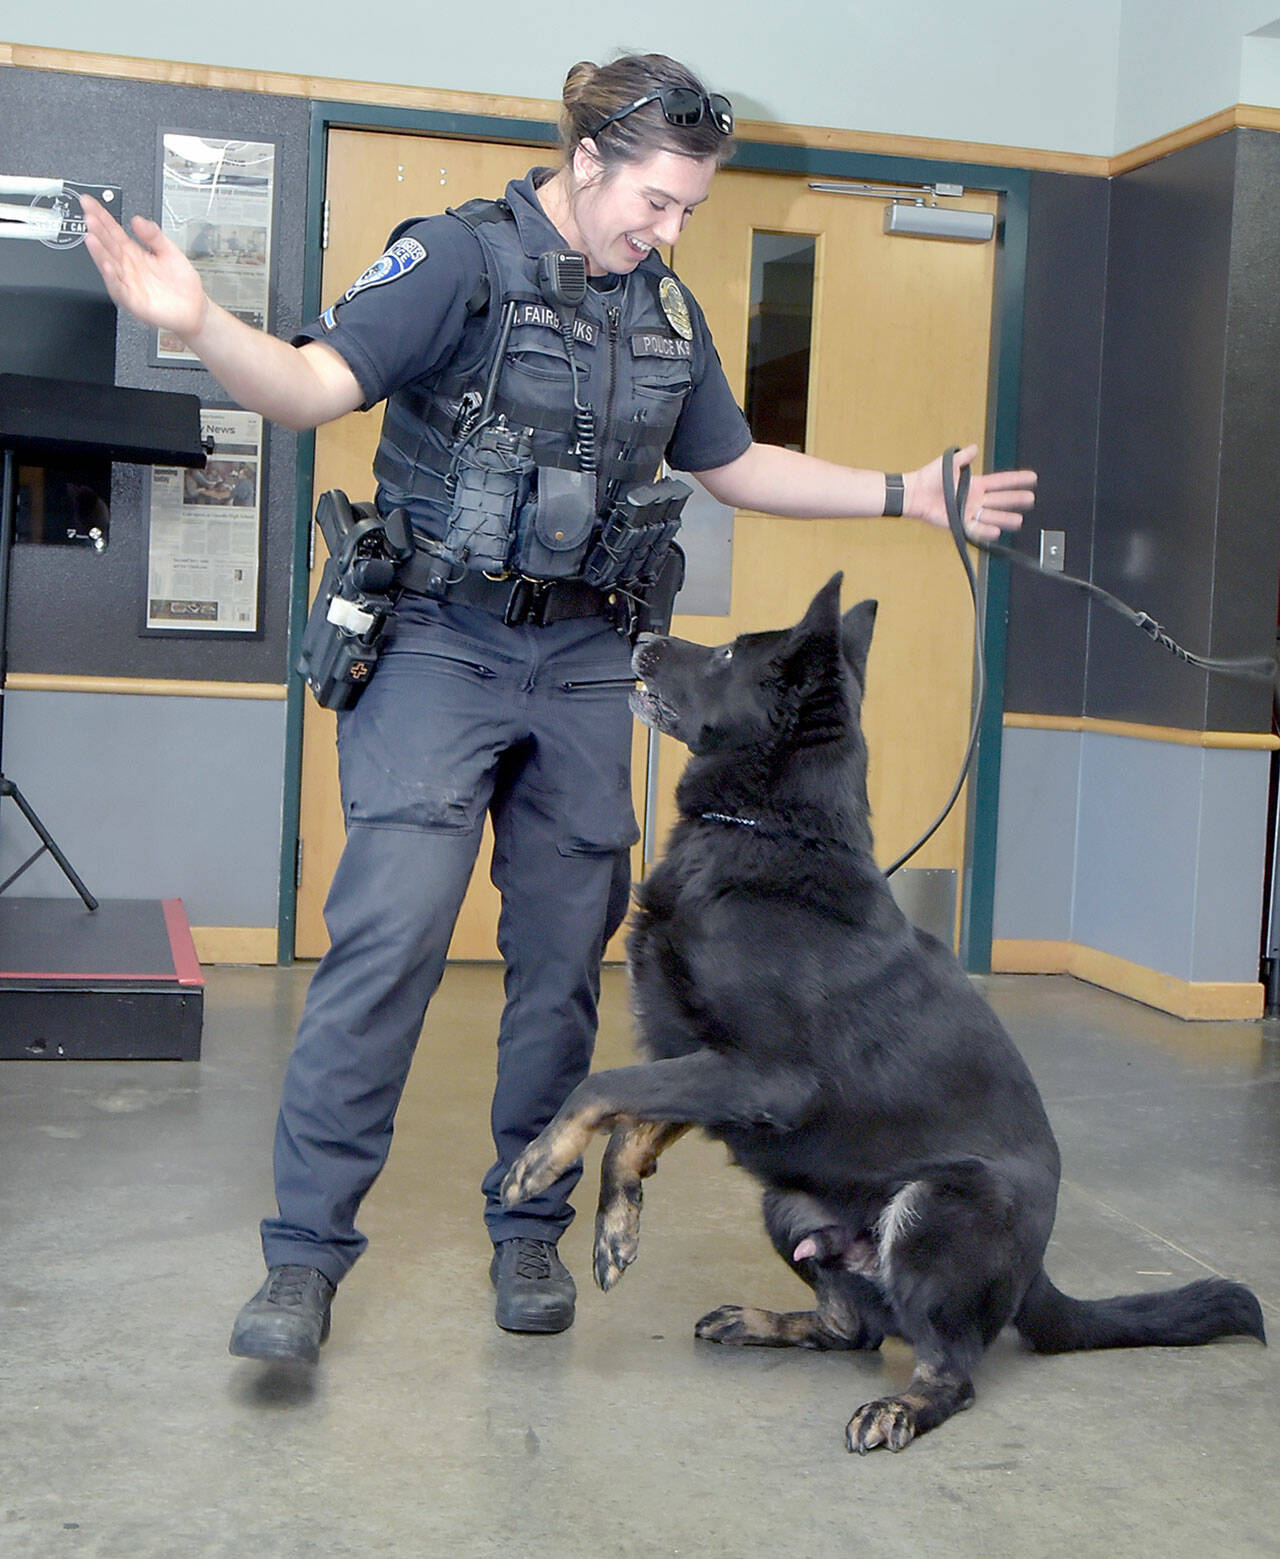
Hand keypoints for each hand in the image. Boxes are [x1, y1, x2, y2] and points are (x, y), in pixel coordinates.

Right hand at [80, 193, 209, 344]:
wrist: (194, 308)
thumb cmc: (181, 282)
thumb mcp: (169, 250)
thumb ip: (153, 235)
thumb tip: (137, 220)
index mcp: (134, 252)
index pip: (113, 231)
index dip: (101, 216)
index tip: (89, 202)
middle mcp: (128, 267)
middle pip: (108, 246)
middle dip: (97, 231)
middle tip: (89, 217)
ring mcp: (129, 283)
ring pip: (109, 266)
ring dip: (99, 253)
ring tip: (91, 238)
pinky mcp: (133, 301)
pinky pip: (119, 288)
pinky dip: (111, 278)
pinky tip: (106, 265)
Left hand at [905, 444, 1035, 543]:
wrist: (915, 493)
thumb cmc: (929, 477)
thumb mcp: (948, 462)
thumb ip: (963, 457)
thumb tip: (974, 448)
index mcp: (976, 484)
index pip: (1001, 481)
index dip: (1016, 480)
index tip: (1032, 478)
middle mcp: (976, 498)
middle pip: (1000, 499)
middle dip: (1016, 499)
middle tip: (1031, 500)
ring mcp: (969, 511)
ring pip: (991, 515)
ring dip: (1005, 518)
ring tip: (1018, 521)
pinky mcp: (959, 523)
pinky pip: (975, 528)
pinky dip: (985, 530)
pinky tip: (996, 531)